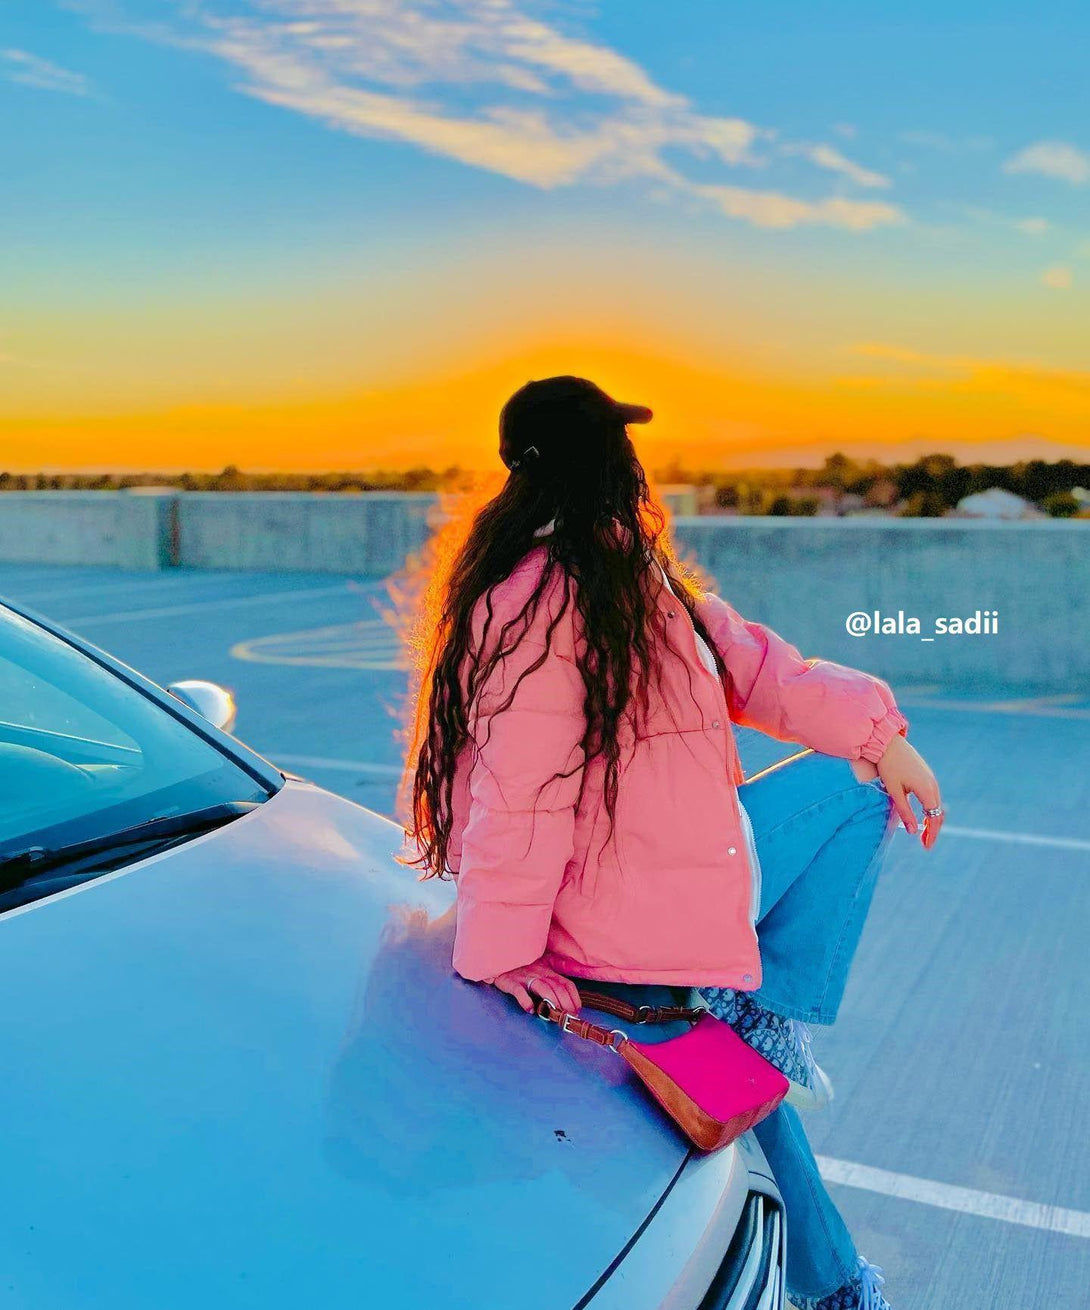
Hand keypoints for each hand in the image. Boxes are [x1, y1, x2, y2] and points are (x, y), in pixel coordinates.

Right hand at [484, 959, 581, 1014]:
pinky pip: (519, 991)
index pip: (567, 984)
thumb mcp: (541, 967)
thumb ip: (555, 976)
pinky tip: (530, 1010)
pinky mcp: (511, 982)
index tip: (577, 1011)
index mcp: (548, 971)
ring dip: (552, 1003)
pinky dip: (525, 1000)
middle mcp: (539, 973)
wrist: (499, 958)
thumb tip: (572, 992)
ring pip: (543, 988)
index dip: (574, 998)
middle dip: (566, 1004)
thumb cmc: (522, 967)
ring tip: (555, 1016)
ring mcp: (525, 977)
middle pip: (558, 988)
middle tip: (568, 1018)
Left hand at [877, 733, 943, 848]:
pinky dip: (931, 808)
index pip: (934, 817)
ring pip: (937, 804)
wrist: (888, 743)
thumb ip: (904, 811)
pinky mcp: (927, 775)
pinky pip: (933, 796)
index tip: (926, 847)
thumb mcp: (894, 791)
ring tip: (923, 833)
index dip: (931, 834)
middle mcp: (933, 784)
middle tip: (925, 844)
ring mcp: (931, 778)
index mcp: (926, 789)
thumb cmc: (889, 766)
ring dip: (932, 819)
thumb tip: (912, 831)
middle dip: (933, 830)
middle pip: (938, 812)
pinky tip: (923, 815)